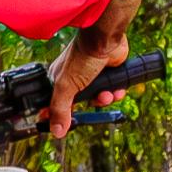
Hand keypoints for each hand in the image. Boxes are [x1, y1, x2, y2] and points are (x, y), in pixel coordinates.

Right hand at [42, 0, 141, 136]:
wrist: (106, 40)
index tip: (61, 126)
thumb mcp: (67, 86)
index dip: (58, 115)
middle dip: (89, 105)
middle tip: (92, 102)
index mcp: (59, 79)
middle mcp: (74, 78)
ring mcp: (91, 76)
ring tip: (107, 93)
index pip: (55, 103)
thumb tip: (56, 131)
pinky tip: (116, 90)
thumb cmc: (82, 56)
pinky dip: (115, 93)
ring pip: (97, 98)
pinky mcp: (107, 74)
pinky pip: (111, 91)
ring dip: (104, 99)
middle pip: (80, 104)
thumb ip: (60, 109)